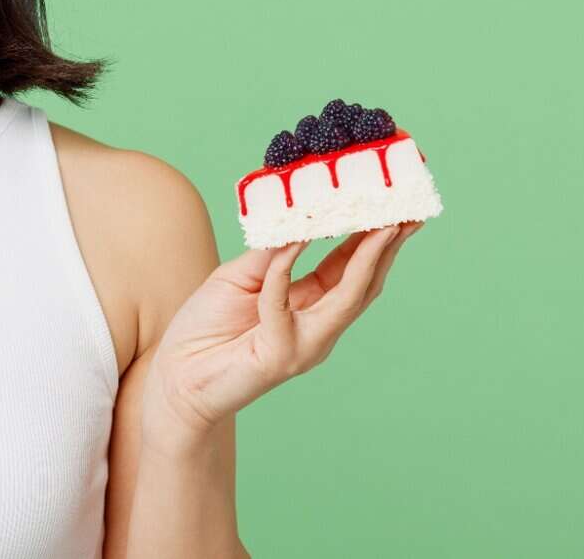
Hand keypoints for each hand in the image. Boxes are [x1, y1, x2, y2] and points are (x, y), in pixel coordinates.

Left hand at [143, 221, 424, 445]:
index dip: (374, 239)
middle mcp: (317, 327)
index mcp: (309, 305)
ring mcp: (304, 345)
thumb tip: (298, 218)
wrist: (177, 375)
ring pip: (347, 298)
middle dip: (388, 248)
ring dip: (366, 259)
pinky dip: (285, 269)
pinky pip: (283, 303)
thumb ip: (271, 252)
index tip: (394, 207)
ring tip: (381, 225)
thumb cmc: (206, 328)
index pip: (350, 269)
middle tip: (407, 212)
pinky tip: (291, 241)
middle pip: (364, 285)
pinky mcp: (280, 355)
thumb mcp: (241, 276)